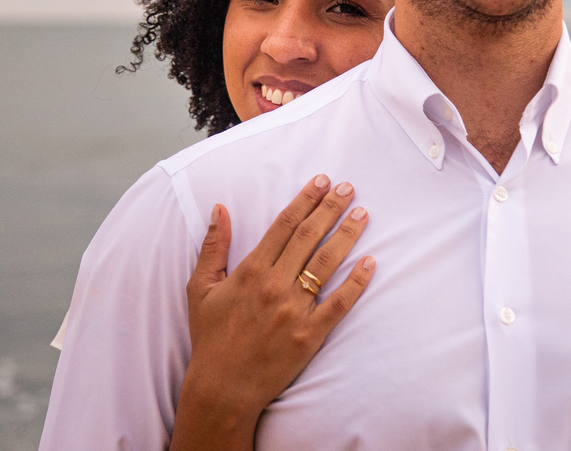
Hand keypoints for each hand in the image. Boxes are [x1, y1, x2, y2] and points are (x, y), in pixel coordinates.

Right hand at [171, 174, 375, 450]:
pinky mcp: (310, 335)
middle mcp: (274, 286)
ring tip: (362, 214)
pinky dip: (356, 283)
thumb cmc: (211, 337)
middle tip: (348, 188)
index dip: (304, 200)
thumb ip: (213, 246)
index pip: (283, 225)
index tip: (321, 181)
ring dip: (347, 235)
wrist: (222, 388)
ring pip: (326, 264)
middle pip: (308, 237)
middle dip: (330, 208)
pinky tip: (370, 263)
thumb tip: (219, 208)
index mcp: (250, 271)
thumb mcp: (200, 288)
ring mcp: (294, 310)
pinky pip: (339, 304)